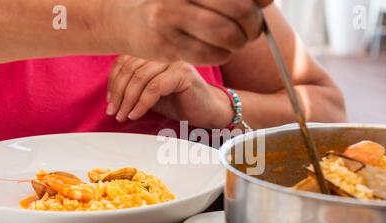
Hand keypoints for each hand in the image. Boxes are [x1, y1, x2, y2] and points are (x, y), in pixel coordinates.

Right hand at [100, 0, 273, 64]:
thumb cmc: (164, 2)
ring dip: (240, 41)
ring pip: (226, 34)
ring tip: (236, 41)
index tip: (264, 2)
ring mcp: (169, 19)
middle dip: (253, 23)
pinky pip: (210, 54)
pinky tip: (219, 50)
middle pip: (239, 9)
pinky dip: (223, 55)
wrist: (119, 18)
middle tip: (252, 29)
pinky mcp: (165, 46)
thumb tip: (265, 0)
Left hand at [106, 56, 234, 128]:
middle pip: (130, 68)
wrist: (210, 112)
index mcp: (154, 54)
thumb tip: (111, 98)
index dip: (113, 82)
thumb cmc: (182, 104)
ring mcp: (174, 61)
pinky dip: (141, 103)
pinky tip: (136, 115)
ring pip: (140, 78)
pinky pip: (154, 88)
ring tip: (123, 116)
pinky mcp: (183, 74)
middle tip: (114, 112)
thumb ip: (135, 89)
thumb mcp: (153, 95)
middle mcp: (163, 53)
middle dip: (118, 93)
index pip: (125, 61)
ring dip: (127, 100)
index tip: (110, 102)